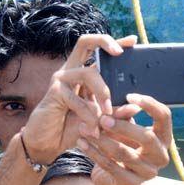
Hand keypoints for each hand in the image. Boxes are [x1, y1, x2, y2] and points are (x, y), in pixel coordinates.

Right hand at [21, 34, 134, 163]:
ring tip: (108, 112)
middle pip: (85, 42)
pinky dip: (88, 114)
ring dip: (103, 93)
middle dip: (104, 41)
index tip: (133, 41)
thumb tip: (136, 107)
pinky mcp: (55, 92)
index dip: (114, 43)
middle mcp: (71, 71)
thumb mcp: (99, 120)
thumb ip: (115, 112)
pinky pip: (78, 98)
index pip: (97, 51)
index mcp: (82, 74)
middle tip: (120, 53)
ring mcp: (61, 79)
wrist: (47, 143)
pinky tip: (92, 128)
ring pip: (88, 73)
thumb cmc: (72, 129)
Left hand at [80, 94, 170, 184]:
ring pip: (124, 153)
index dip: (149, 104)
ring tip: (84, 128)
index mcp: (163, 138)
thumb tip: (129, 104)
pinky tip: (81, 142)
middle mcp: (161, 156)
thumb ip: (124, 115)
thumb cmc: (120, 144)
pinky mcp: (131, 183)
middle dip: (122, 126)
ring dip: (102, 139)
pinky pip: (110, 166)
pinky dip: (93, 153)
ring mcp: (148, 172)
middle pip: (147, 137)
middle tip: (102, 119)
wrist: (112, 177)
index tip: (129, 96)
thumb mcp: (123, 127)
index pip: (164, 116)